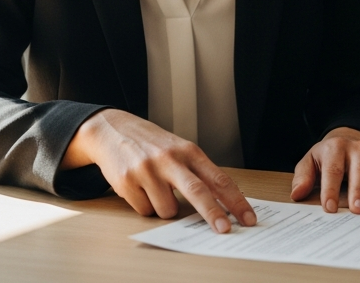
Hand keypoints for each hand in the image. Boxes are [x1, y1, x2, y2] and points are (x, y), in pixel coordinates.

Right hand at [62, 108, 255, 232]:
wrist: (111, 130)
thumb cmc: (150, 143)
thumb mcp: (178, 149)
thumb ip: (196, 172)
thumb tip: (220, 204)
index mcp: (188, 151)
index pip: (218, 178)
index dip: (235, 200)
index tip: (248, 217)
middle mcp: (169, 159)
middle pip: (197, 191)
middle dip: (213, 214)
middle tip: (224, 230)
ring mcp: (147, 170)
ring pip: (168, 210)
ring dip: (166, 209)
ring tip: (156, 190)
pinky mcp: (127, 182)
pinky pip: (145, 210)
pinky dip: (145, 206)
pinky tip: (139, 188)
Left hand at [291, 127, 359, 212]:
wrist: (347, 138)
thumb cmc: (327, 155)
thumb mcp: (310, 161)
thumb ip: (303, 177)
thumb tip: (297, 194)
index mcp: (335, 148)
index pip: (333, 171)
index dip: (331, 190)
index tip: (329, 207)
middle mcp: (357, 149)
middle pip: (359, 171)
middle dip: (358, 191)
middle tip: (357, 209)